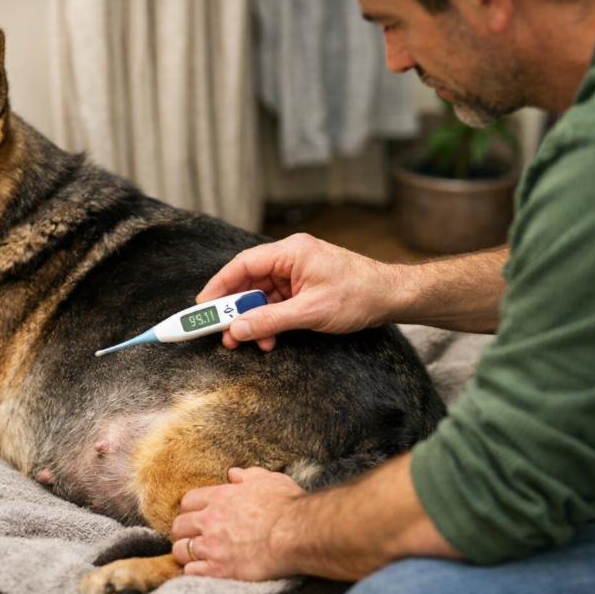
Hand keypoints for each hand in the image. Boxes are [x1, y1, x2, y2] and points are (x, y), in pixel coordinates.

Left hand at [171, 467, 305, 580]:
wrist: (297, 534)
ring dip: (186, 552)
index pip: (188, 501)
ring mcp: (213, 546)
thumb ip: (248, 476)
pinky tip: (204, 570)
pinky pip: (191, 571)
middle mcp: (210, 521)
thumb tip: (233, 473)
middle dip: (184, 531)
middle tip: (195, 536)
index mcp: (220, 497)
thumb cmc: (287, 505)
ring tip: (196, 555)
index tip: (197, 515)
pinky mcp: (219, 570)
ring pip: (181, 550)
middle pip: (179, 526)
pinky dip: (194, 571)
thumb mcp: (269, 480)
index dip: (191, 509)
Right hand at [197, 233, 399, 350]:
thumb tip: (238, 329)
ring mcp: (298, 273)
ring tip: (245, 341)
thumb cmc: (359, 295)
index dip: (219, 286)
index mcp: (291, 252)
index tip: (203, 306)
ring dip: (253, 319)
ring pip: (262, 296)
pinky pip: (277, 304)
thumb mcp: (311, 312)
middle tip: (220, 331)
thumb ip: (271, 321)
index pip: (243, 265)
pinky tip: (268, 338)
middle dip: (235, 309)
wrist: (392, 297)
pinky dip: (269, 321)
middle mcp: (291, 258)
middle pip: (249, 281)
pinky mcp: (304, 288)